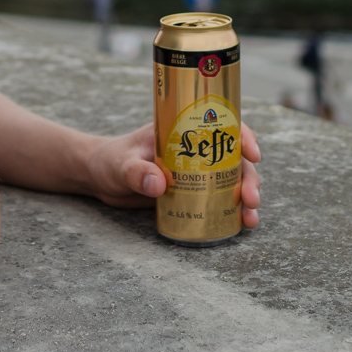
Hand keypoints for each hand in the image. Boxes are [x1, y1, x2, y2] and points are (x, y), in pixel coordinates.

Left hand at [85, 121, 260, 228]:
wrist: (99, 178)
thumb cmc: (110, 160)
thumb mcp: (121, 164)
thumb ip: (137, 172)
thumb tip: (160, 185)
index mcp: (182, 129)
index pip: (220, 125)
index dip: (242, 135)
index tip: (252, 153)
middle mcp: (195, 149)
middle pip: (233, 158)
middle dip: (249, 178)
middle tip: (251, 199)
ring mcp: (195, 172)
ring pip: (231, 181)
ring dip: (246, 199)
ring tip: (250, 220)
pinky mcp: (190, 193)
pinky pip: (218, 200)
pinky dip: (233, 212)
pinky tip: (240, 226)